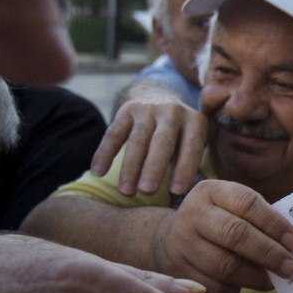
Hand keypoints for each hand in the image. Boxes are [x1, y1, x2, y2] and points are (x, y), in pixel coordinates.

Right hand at [91, 97, 206, 196]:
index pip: (191, 147)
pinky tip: (98, 172)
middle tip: (147, 192)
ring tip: (126, 192)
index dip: (184, 169)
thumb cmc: (180, 134)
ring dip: (130, 168)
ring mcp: (148, 109)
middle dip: (154, 168)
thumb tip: (186, 195)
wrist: (159, 97)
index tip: (176, 192)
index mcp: (195, 121)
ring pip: (137, 140)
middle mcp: (173, 111)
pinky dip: (104, 154)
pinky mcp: (127, 110)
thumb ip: (190, 161)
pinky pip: (113, 133)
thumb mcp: (192, 141)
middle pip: (162, 142)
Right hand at [153, 180, 292, 292]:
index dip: (274, 223)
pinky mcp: (180, 273)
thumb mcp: (231, 207)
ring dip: (257, 277)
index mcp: (211, 191)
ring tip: (273, 280)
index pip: (247, 202)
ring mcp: (182, 244)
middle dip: (269, 254)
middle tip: (290, 267)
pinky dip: (237, 289)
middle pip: (236, 235)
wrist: (170, 239)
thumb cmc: (217, 222)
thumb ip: (259, 219)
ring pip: (226, 266)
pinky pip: (216, 287)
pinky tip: (246, 284)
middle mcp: (192, 214)